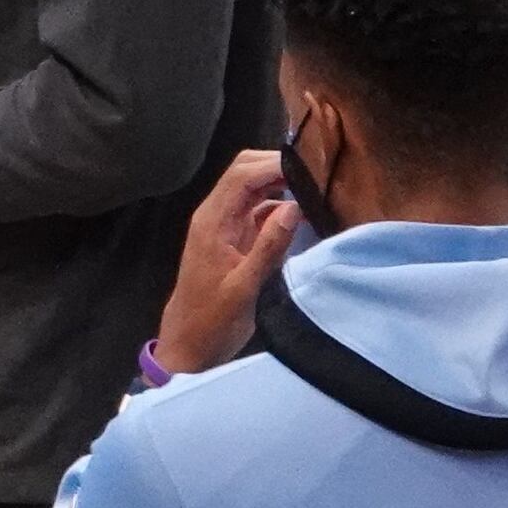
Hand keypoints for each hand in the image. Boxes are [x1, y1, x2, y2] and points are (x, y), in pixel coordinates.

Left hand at [156, 147, 300, 374]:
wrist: (190, 344)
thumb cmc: (212, 320)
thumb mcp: (244, 287)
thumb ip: (268, 246)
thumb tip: (294, 207)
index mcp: (212, 221)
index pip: (241, 175)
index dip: (273, 164)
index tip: (309, 165)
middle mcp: (217, 216)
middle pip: (245, 172)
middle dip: (277, 166)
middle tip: (317, 173)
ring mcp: (226, 226)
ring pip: (253, 188)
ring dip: (281, 183)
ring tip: (317, 187)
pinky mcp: (236, 239)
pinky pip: (259, 210)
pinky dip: (280, 205)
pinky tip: (305, 211)